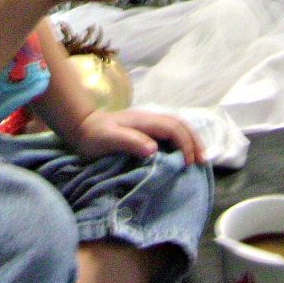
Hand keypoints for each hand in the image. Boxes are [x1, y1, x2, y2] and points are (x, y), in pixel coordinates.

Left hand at [66, 108, 206, 165]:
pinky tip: (180, 154)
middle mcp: (149, 119)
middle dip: (193, 141)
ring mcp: (147, 123)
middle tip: (203, 161)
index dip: (185, 144)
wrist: (80, 126)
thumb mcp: (109, 139)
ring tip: (197, 157)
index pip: (173, 128)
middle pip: (179, 125)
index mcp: (144, 121)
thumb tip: (154, 149)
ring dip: (189, 140)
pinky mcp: (143, 130)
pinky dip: (180, 141)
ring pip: (176, 127)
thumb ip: (130, 142)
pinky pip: (168, 132)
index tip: (188, 163)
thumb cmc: (93, 135)